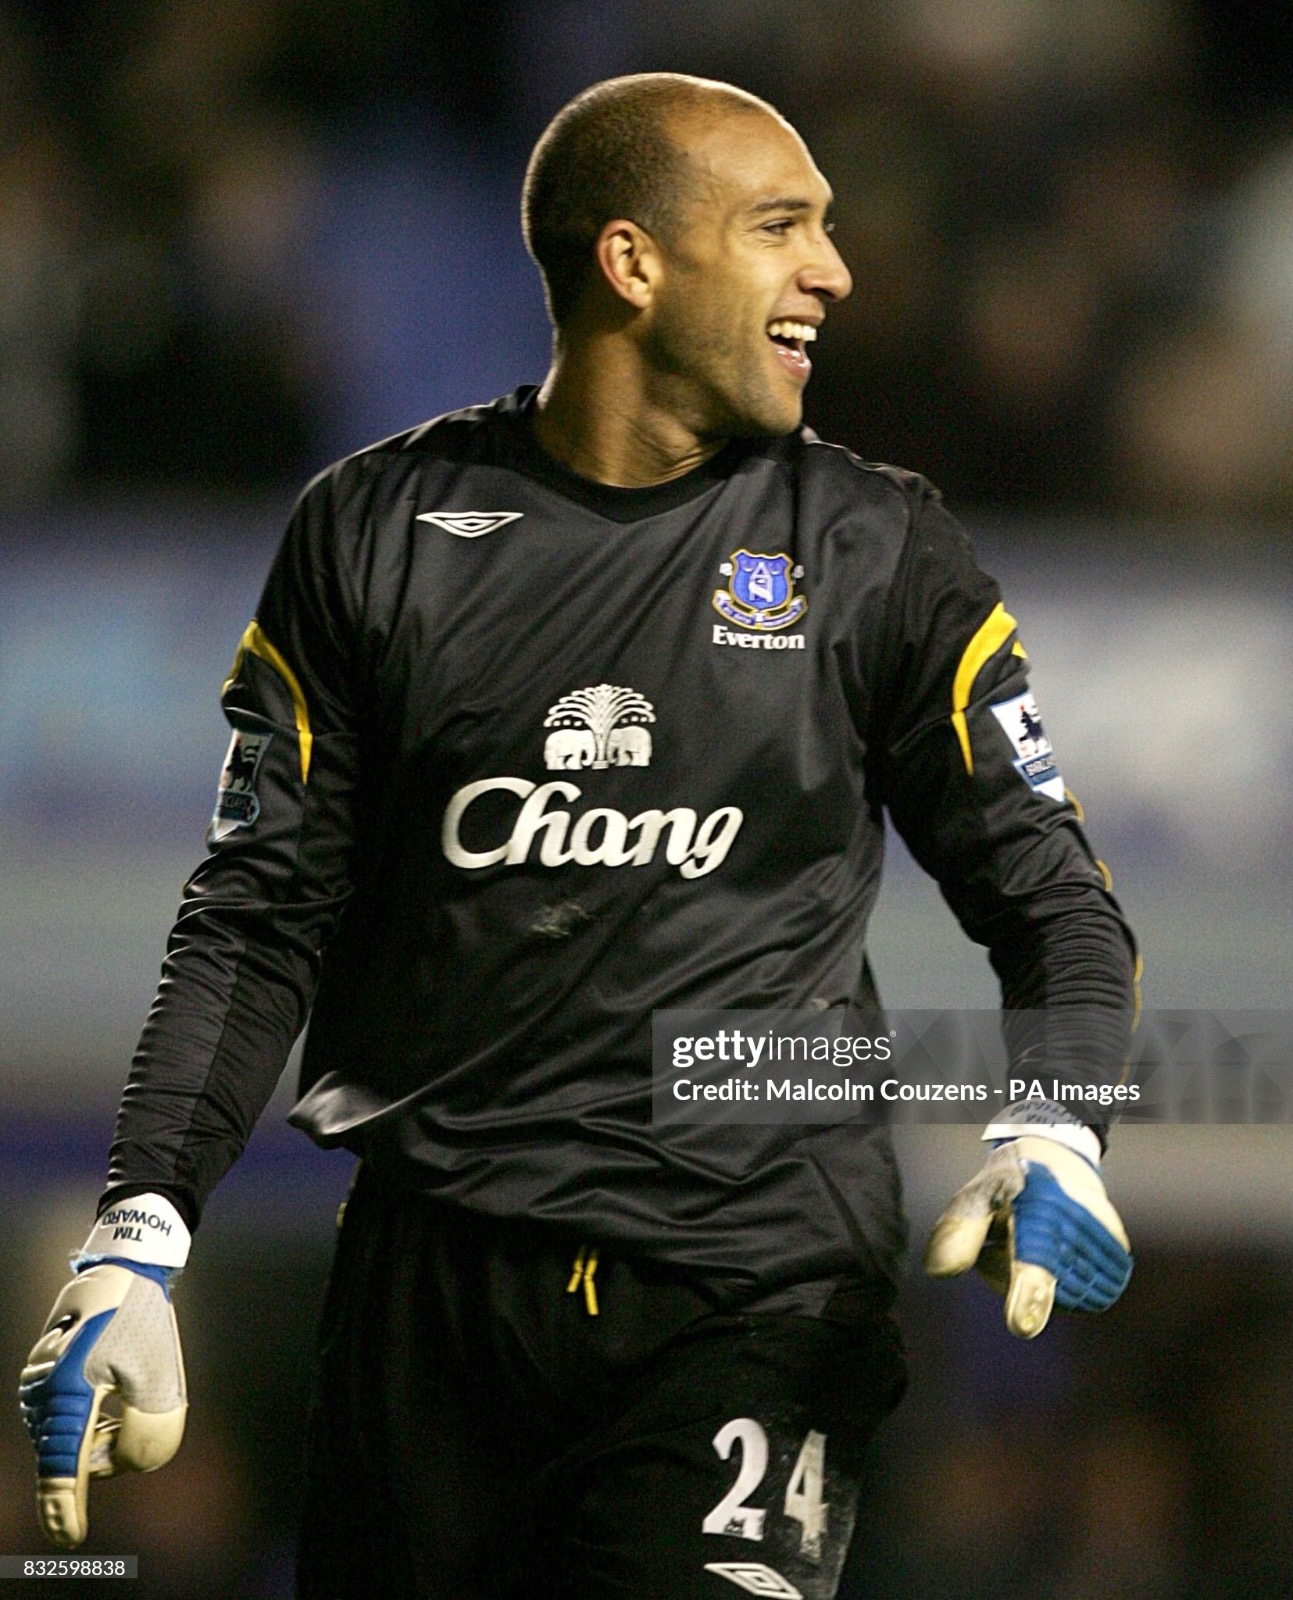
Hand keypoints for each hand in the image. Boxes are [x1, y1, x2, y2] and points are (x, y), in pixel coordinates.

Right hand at [18, 1196, 189, 1546]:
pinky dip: (88, 1416)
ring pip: (67, 1438)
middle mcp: (44, 1396)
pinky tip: (107, 1383)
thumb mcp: (158, 1375)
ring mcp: (38, 1387)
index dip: (66, 1507)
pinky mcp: (41, 1380)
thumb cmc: (140, 1320)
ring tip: (119, 1384)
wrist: (120, 1272)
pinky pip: (63, 1419)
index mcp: (71, 1396)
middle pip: (71, 1455)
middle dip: (104, 1451)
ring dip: (96, 1431)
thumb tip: (122, 1466)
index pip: (64, 1468)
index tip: (71, 1538)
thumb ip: (145, 1432)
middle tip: (129, 1398)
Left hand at [923, 1127, 1131, 1338]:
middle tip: (1002, 1239)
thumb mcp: (977, 1197)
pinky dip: (1064, 1282)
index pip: (1034, 1262)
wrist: (1058, 1157)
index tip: (1021, 1325)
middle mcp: (1076, 1223)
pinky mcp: (1117, 1250)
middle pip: (1043, 1289)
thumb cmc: (1008, 1182)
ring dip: (1041, 1281)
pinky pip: (1087, 1292)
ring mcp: (1101, 1238)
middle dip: (1012, 1277)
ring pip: (1066, 1296)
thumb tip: (939, 1270)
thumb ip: (959, 1232)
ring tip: (1032, 1241)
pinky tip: (1052, 1252)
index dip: (1028, 1296)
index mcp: (1037, 1207)